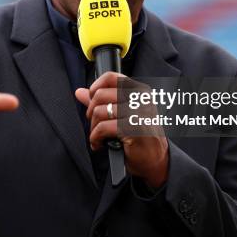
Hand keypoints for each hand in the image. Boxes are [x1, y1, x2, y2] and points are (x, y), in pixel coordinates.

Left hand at [75, 72, 168, 188]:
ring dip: (93, 128)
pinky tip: (99, 144)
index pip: (111, 77)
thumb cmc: (140, 136)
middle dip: (91, 113)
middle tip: (95, 124)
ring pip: (99, 112)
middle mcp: (140, 98)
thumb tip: (80, 92)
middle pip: (100, 95)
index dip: (95, 87)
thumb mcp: (122, 114)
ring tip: (98, 137)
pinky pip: (102, 128)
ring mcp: (138, 112)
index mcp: (139, 90)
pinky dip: (96, 138)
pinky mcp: (133, 128)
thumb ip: (102, 101)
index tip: (92, 101)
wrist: (156, 160)